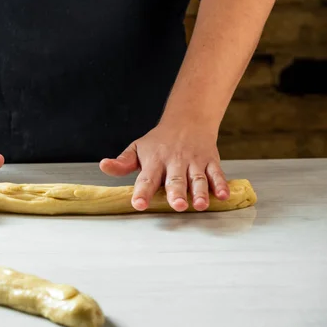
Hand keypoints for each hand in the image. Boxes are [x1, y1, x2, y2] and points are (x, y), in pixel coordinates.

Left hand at [99, 122, 229, 211]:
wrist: (187, 119)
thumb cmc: (159, 141)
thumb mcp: (137, 148)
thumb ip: (122, 163)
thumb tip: (104, 166)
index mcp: (154, 161)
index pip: (146, 179)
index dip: (142, 192)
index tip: (139, 204)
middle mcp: (175, 162)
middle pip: (175, 180)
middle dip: (176, 194)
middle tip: (177, 206)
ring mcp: (194, 162)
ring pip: (197, 179)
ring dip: (199, 192)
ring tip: (200, 205)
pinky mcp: (210, 161)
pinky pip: (217, 174)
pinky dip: (221, 185)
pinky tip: (222, 196)